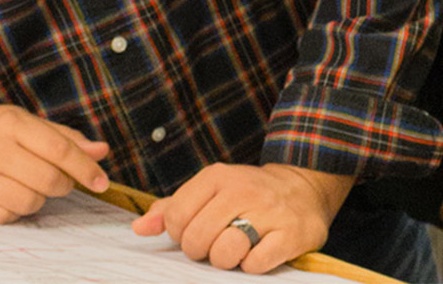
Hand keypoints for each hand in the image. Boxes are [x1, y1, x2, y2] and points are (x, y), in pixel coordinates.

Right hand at [0, 103, 109, 223]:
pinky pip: (4, 217)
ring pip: (28, 202)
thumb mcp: (24, 122)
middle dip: (63, 186)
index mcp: (11, 123)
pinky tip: (7, 196)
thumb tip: (101, 151)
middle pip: (47, 180)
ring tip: (28, 186)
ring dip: (38, 200)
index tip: (102, 182)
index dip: (85, 168)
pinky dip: (14, 211)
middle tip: (58, 182)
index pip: (59, 149)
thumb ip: (64, 137)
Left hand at [132, 163, 352, 273]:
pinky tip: (258, 253)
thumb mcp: (211, 190)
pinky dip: (252, 266)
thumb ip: (172, 208)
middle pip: (198, 239)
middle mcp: (242, 190)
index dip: (181, 235)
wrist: (304, 189)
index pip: (176, 217)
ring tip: (238, 249)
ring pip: (225, 253)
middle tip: (217, 244)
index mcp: (217, 177)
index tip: (197, 232)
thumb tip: (139, 228)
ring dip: (227, 260)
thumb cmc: (248, 195)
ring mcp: (268, 211)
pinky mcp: (290, 233)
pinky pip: (255, 264)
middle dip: (202, 251)